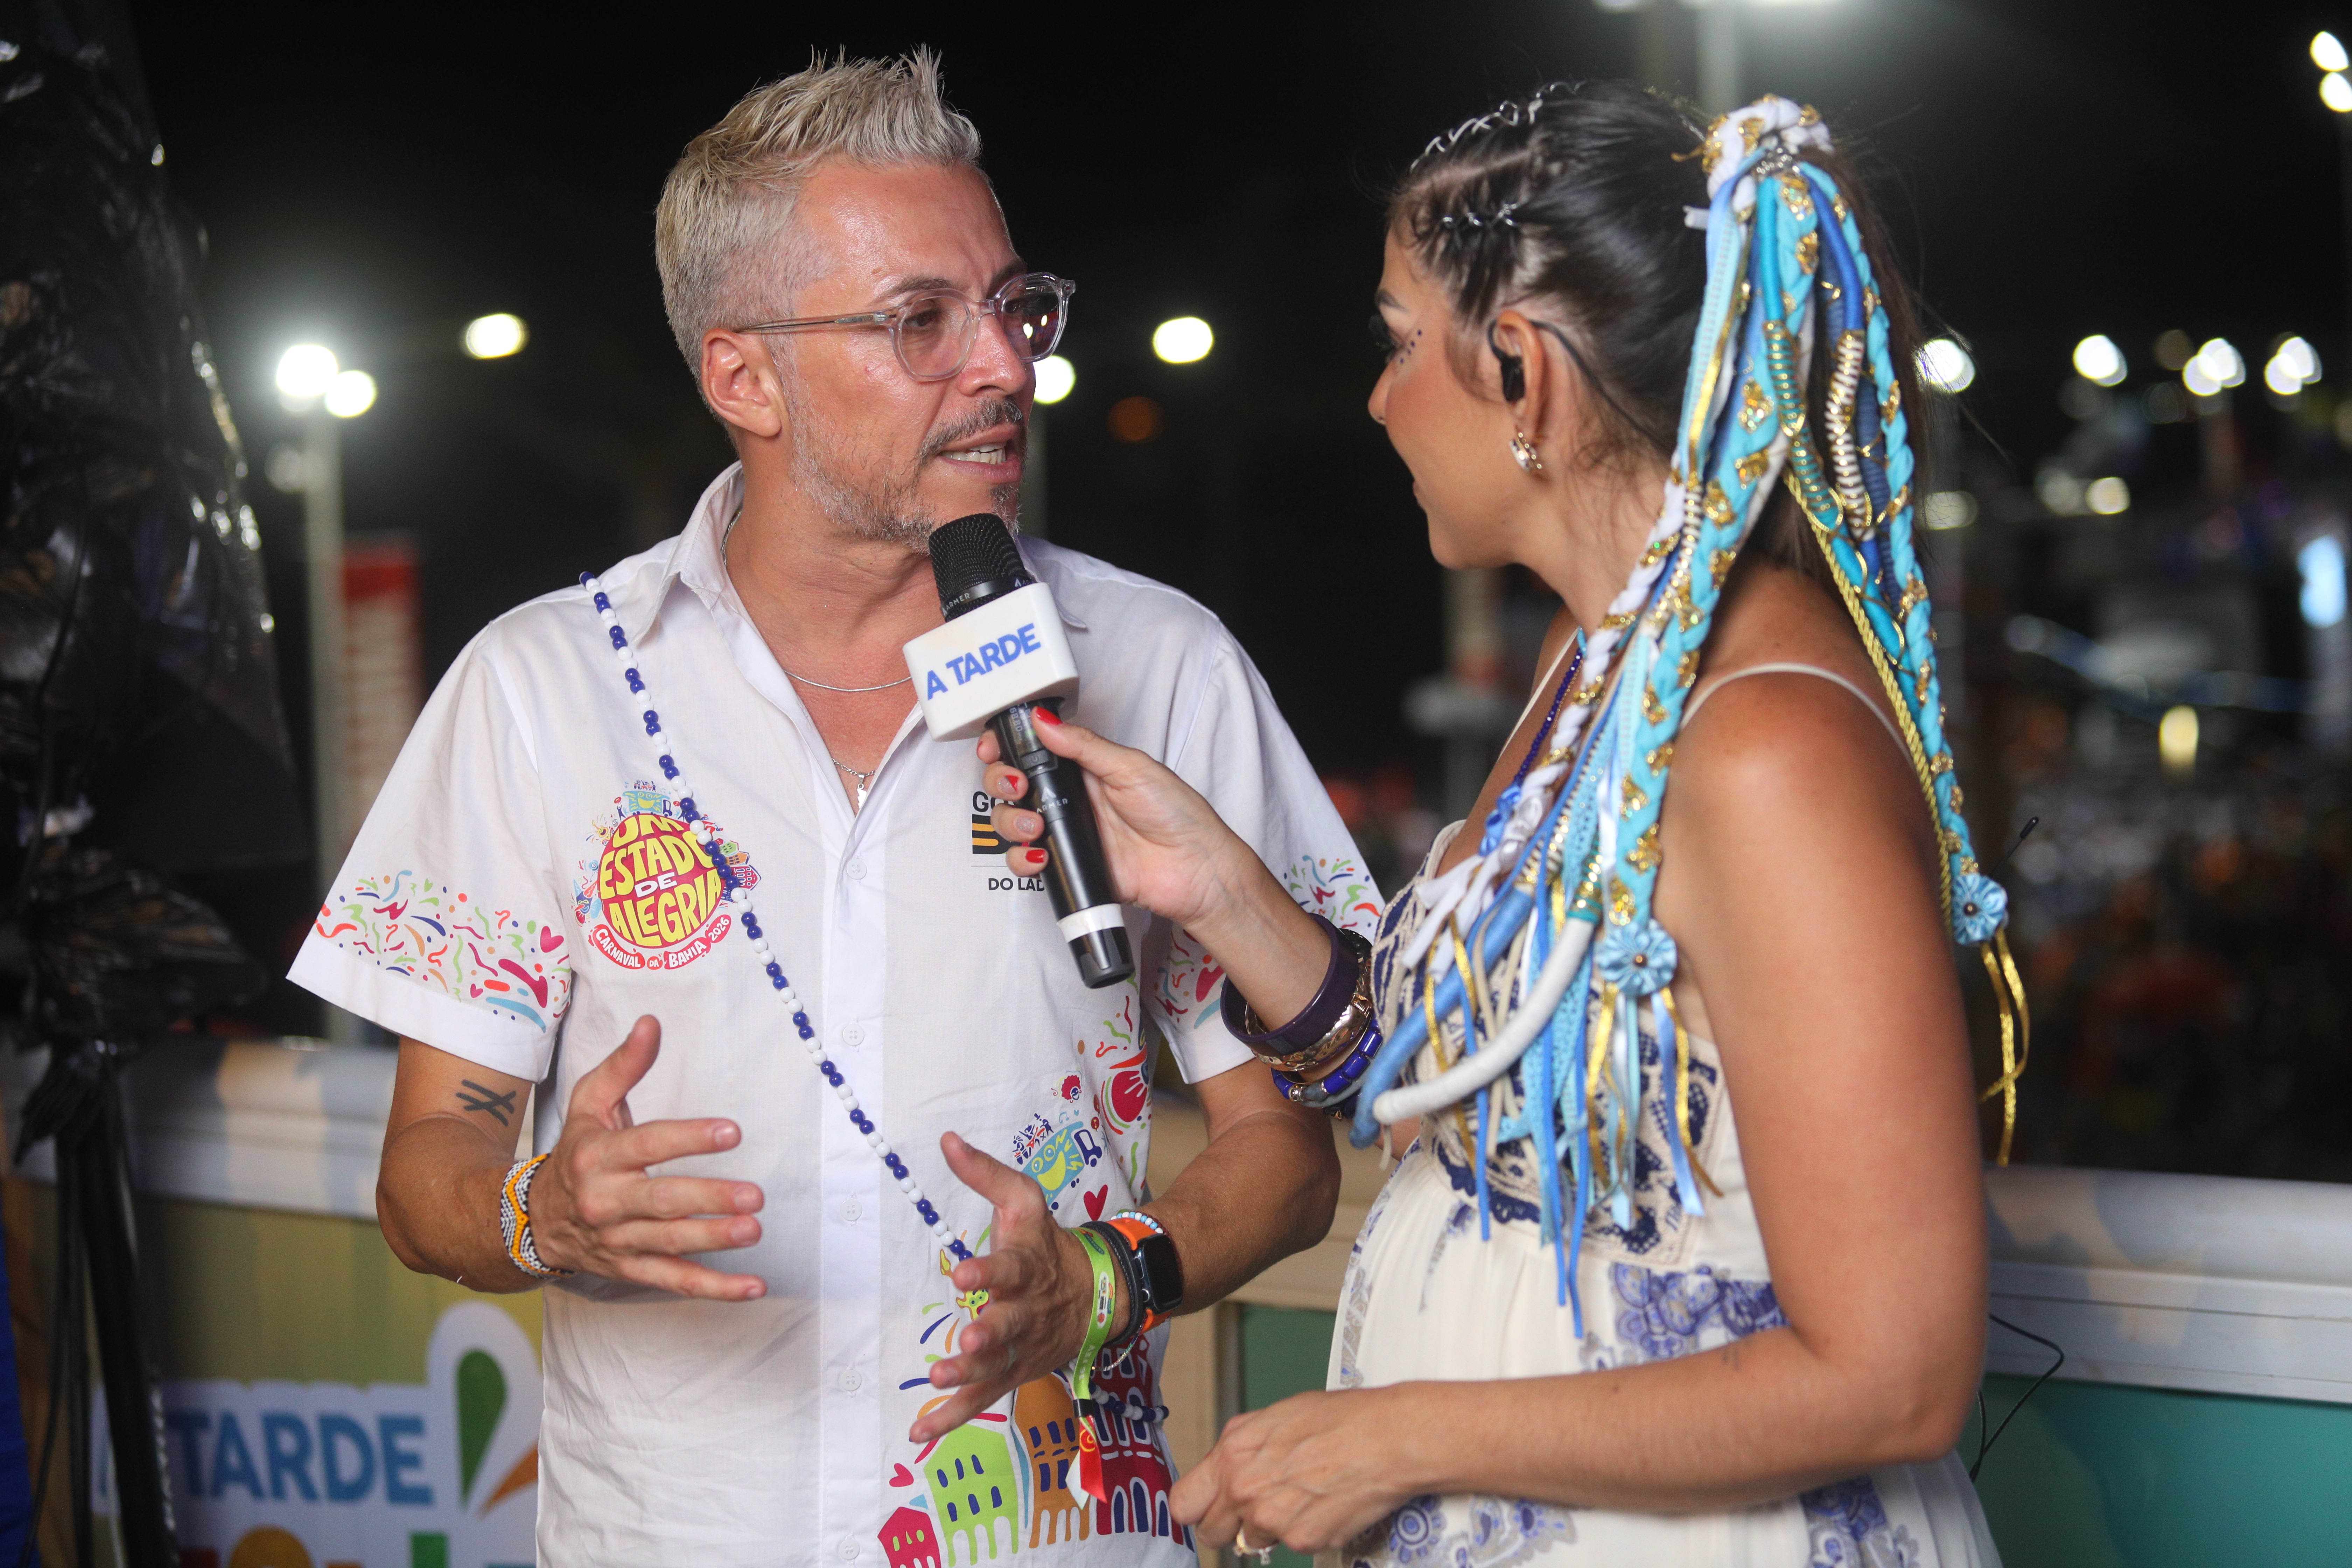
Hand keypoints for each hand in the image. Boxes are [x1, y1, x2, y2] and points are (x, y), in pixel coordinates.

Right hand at [526, 1015, 767, 1299]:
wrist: (531, 1218)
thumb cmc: (575, 1152)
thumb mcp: (589, 1103)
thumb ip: (624, 1065)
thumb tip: (652, 1023)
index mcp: (600, 1155)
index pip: (648, 1144)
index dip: (690, 1138)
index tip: (732, 1131)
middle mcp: (606, 1200)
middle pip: (661, 1201)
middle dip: (708, 1199)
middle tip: (754, 1196)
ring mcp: (618, 1240)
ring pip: (668, 1244)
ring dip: (713, 1241)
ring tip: (753, 1232)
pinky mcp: (629, 1269)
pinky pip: (673, 1282)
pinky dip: (714, 1289)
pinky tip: (753, 1287)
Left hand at [911, 1131, 1120, 1442]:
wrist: (1097, 1293)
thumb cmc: (1048, 1244)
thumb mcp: (1024, 1201)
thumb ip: (984, 1174)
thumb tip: (945, 1140)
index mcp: (1026, 1267)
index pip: (1009, 1268)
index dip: (988, 1271)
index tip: (964, 1273)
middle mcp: (1025, 1311)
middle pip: (1008, 1326)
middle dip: (988, 1336)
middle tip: (967, 1341)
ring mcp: (1021, 1348)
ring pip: (995, 1367)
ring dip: (967, 1379)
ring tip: (938, 1383)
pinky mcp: (1012, 1374)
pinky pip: (982, 1399)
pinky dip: (952, 1418)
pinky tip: (919, 1433)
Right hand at [980, 712, 1252, 932]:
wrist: (1195, 869)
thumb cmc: (1176, 813)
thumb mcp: (1131, 767)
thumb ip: (1085, 746)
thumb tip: (1042, 721)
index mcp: (1083, 768)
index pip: (1031, 752)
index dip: (1006, 747)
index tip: (993, 747)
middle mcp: (1068, 799)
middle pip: (1011, 785)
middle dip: (1001, 782)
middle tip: (1018, 786)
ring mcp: (1065, 833)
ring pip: (1012, 822)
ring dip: (1010, 821)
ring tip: (1037, 827)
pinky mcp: (1068, 867)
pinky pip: (1027, 862)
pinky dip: (1022, 860)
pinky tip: (1040, 856)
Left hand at [1171, 1387, 1418, 1554]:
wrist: (1385, 1440)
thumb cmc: (1339, 1420)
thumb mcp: (1275, 1417)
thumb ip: (1242, 1448)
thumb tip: (1227, 1468)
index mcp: (1232, 1454)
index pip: (1185, 1503)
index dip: (1197, 1508)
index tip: (1207, 1508)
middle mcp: (1244, 1490)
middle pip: (1213, 1533)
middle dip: (1230, 1524)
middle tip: (1257, 1507)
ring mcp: (1272, 1520)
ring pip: (1254, 1540)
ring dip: (1273, 1526)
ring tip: (1304, 1495)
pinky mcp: (1302, 1541)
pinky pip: (1292, 1545)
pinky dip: (1306, 1531)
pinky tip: (1325, 1504)